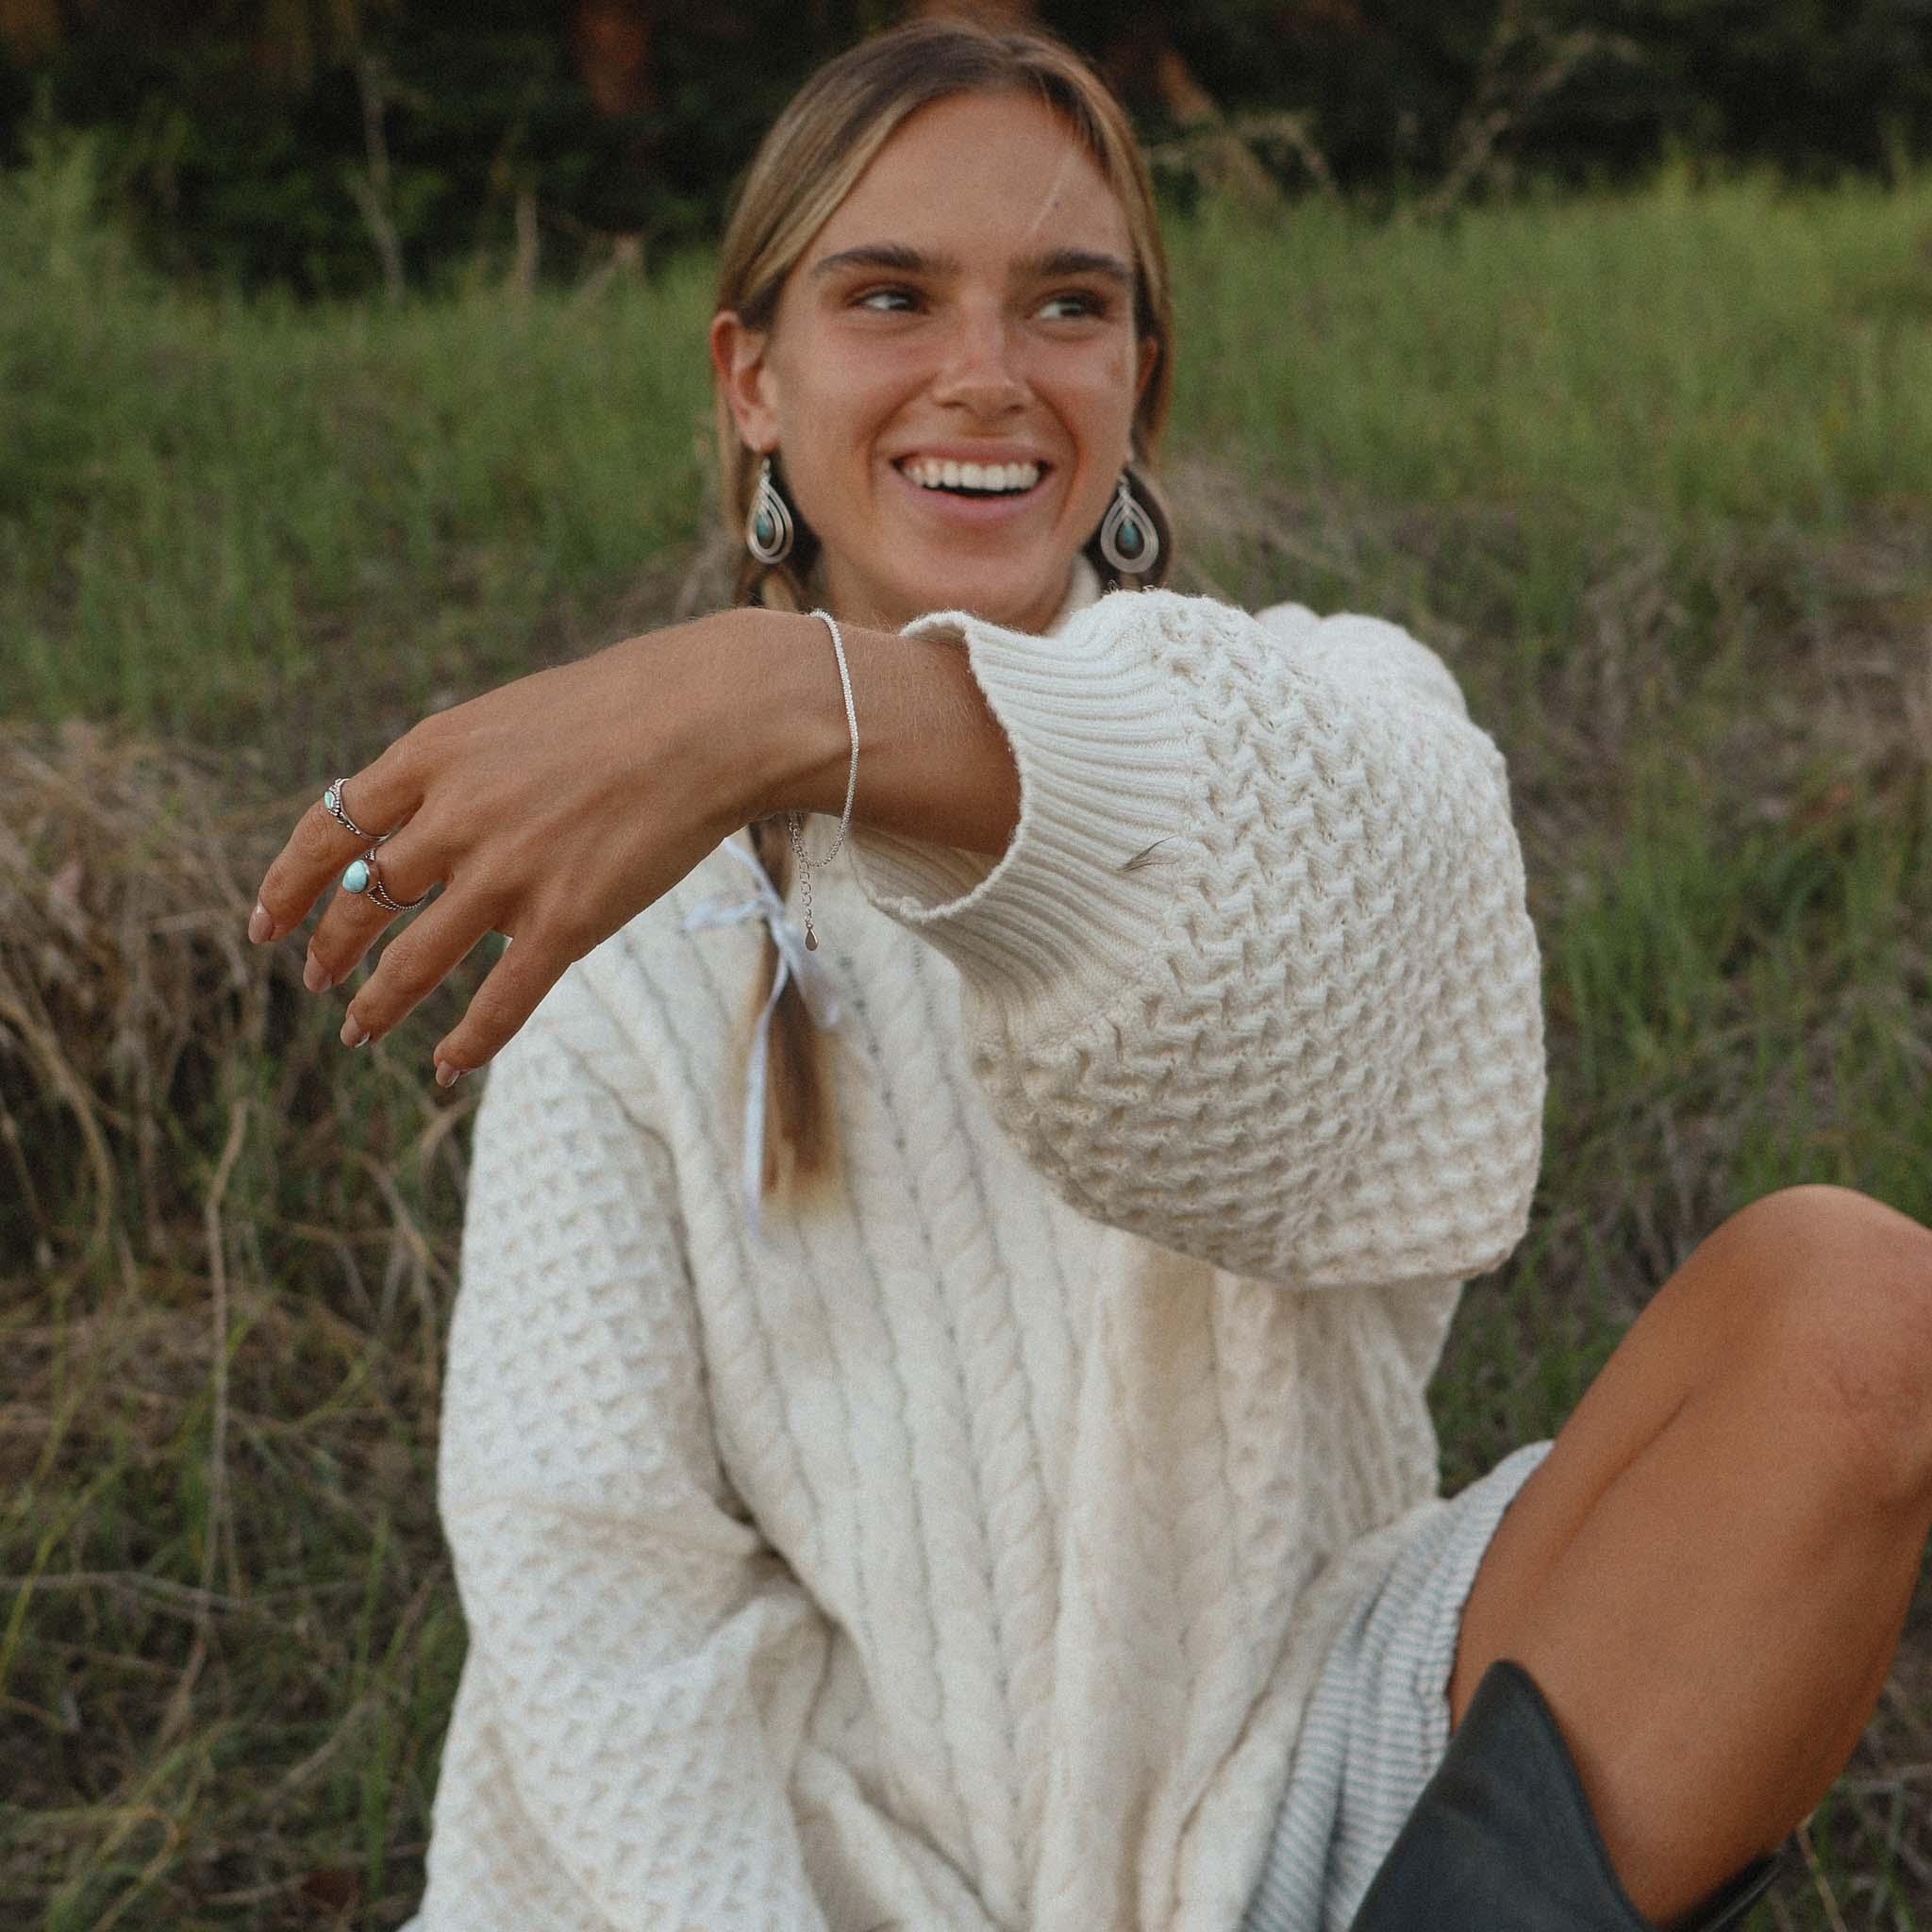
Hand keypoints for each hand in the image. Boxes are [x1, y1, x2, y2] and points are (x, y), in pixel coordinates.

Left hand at [249, 611, 786, 1081]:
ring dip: (377, 1004)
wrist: (713, 718)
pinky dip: (465, 1043)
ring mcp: (508, 873)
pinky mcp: (566, 921)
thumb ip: (461, 769)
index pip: (328, 827)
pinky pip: (500, 1001)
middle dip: (331, 947)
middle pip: (362, 898)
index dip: (288, 882)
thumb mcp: (514, 716)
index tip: (265, 922)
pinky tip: (444, 1068)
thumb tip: (421, 823)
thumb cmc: (628, 705)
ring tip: (359, 1032)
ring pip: (414, 959)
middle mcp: (456, 816)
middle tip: (318, 980)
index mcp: (435, 753)